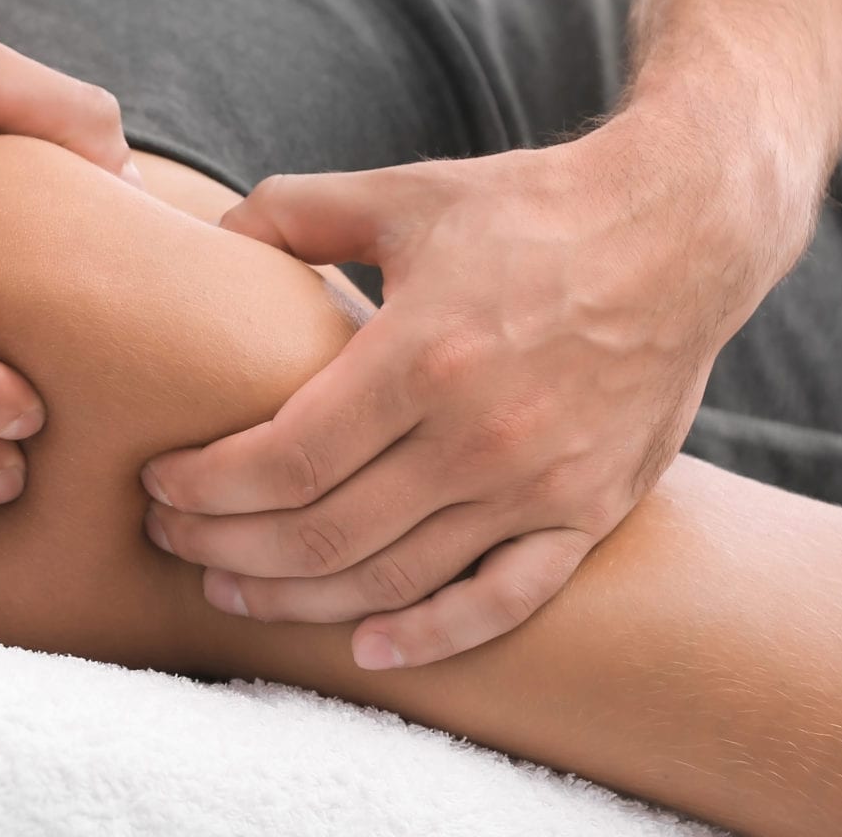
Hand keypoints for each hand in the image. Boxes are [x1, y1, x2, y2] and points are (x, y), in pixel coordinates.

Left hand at [138, 115, 808, 666]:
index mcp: (423, 355)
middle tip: (169, 540)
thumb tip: (214, 230)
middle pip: (324, 533)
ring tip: (232, 587)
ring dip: (299, 598)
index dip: (210, 486)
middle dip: (226, 547)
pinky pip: (502, 601)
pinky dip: (431, 638)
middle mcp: (480, 436)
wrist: (680, 234)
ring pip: (394, 579)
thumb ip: (297, 212)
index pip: (286, 459)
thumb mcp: (404, 194)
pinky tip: (365, 647)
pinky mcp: (588, 513)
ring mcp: (539, 485)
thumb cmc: (529, 209)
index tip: (161, 485)